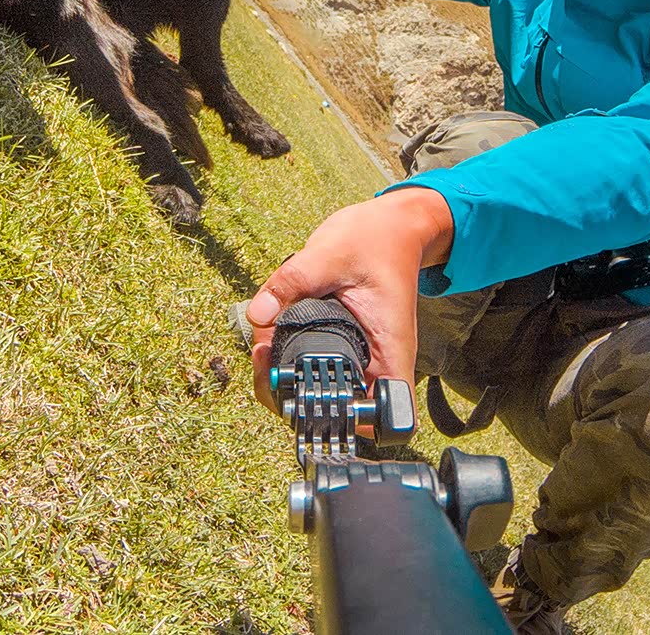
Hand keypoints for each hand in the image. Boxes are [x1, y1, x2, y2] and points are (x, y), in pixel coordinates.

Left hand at [246, 187, 454, 409]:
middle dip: (292, 394)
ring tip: (263, 344)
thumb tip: (257, 314)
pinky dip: (285, 355)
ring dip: (284, 374)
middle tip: (266, 360)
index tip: (305, 397)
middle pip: (335, 409)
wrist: (391, 227)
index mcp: (388, 352)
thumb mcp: (330, 254)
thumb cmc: (377, 240)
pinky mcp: (340, 344)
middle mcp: (375, 363)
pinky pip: (310, 363)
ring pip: (317, 388)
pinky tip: (268, 333)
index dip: (344, 423)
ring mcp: (357, 357)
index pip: (379, 417)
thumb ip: (293, 281)